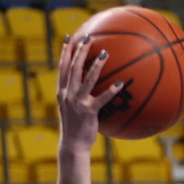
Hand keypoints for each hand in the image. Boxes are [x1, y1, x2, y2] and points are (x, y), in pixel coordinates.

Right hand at [55, 34, 121, 153]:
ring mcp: (77, 102)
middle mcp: (68, 94)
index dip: (65, 52)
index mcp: (62, 91)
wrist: (72, 145)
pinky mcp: (89, 112)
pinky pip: (102, 99)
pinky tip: (120, 83)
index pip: (63, 67)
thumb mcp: (71, 108)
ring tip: (105, 53)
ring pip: (87, 79)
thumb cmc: (74, 126)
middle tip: (88, 38)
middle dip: (80, 51)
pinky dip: (111, 91)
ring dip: (96, 65)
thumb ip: (75, 95)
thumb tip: (87, 85)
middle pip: (73, 68)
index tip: (70, 38)